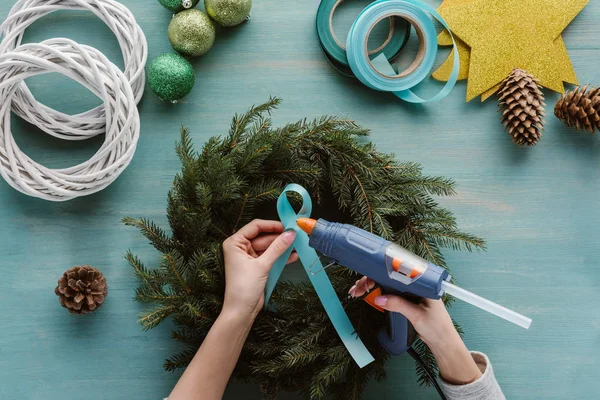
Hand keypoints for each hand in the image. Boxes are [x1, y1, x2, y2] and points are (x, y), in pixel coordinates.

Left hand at [222, 219, 296, 319]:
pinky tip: (293, 256)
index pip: (255, 227)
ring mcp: (249, 257)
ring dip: (282, 247)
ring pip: (268, 247)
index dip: (271, 225)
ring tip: (298, 245)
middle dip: (279, 237)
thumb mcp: (262, 265)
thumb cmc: (244, 287)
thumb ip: (277, 248)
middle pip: (263, 237)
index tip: (287, 226)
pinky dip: (280, 256)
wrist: (241, 311)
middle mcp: (240, 247)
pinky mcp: (256, 266)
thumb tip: (290, 234)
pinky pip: (270, 256)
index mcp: (235, 243)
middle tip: (296, 236)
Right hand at [349, 277, 481, 384]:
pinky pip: (390, 292)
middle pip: (389, 276)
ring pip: (387, 283)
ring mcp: (410, 292)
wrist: (442, 343)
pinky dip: (378, 292)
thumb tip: (379, 298)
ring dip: (372, 285)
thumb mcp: (417, 315)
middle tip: (357, 288)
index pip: (399, 270)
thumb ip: (399, 305)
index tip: (368, 276)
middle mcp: (415, 284)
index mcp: (422, 282)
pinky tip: (368, 293)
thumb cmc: (437, 327)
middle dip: (371, 279)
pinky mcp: (406, 300)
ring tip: (358, 291)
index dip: (381, 271)